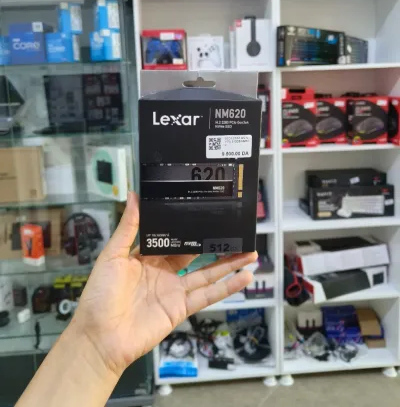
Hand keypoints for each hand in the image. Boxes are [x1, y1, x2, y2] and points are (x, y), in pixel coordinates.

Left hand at [73, 192, 256, 377]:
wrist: (100, 337)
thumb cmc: (101, 293)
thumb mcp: (112, 255)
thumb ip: (128, 227)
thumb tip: (135, 194)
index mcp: (146, 256)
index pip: (173, 236)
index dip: (189, 225)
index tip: (206, 210)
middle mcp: (164, 271)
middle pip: (195, 253)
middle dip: (214, 242)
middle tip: (235, 228)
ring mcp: (175, 290)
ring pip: (208, 273)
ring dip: (229, 263)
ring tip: (251, 251)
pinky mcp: (182, 308)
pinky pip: (208, 295)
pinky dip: (228, 286)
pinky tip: (245, 276)